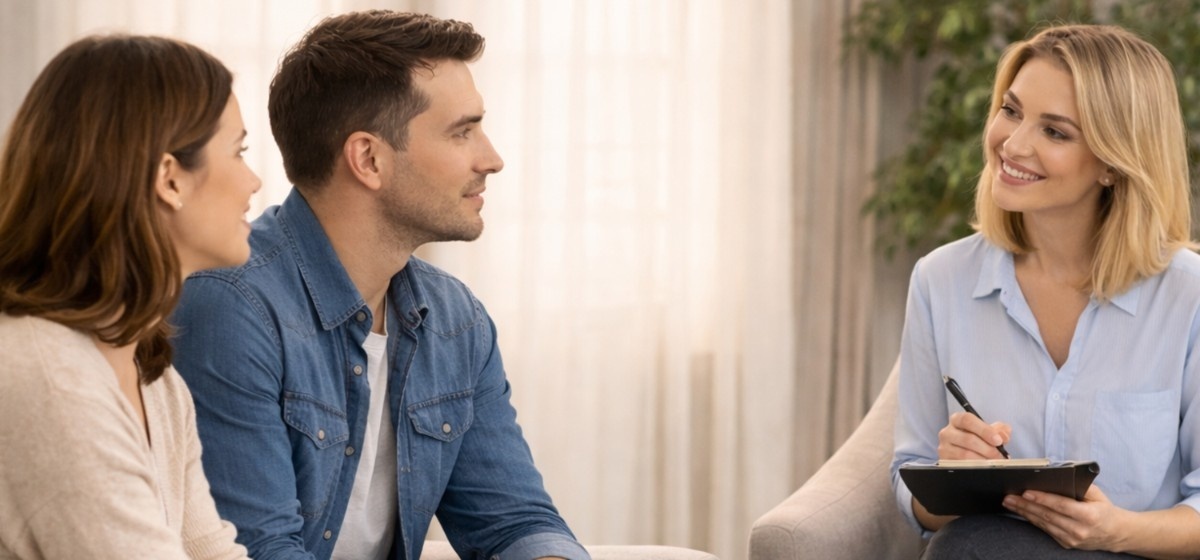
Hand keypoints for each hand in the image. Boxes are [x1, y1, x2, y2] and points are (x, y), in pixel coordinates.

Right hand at [937, 412, 1010, 459]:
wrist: (968, 452)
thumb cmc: (978, 439)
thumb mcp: (989, 431)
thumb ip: (1000, 430)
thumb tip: (1003, 436)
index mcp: (957, 420)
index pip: (967, 420)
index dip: (984, 430)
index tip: (998, 440)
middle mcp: (947, 432)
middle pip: (968, 439)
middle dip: (988, 449)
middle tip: (999, 455)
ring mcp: (944, 448)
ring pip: (965, 454)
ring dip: (983, 459)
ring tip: (993, 462)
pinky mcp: (945, 461)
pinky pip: (962, 465)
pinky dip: (976, 467)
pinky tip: (984, 466)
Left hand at [1002, 485, 1127, 550]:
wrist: (1115, 533)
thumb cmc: (1104, 509)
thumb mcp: (1097, 494)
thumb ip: (1078, 486)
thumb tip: (1055, 479)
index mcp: (1089, 516)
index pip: (1060, 506)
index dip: (1042, 499)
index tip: (1026, 492)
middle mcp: (1080, 530)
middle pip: (1047, 515)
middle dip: (1025, 505)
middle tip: (1009, 497)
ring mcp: (1072, 540)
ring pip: (1043, 524)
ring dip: (1024, 513)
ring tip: (1010, 503)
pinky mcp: (1066, 544)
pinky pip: (1046, 530)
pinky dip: (1033, 520)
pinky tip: (1022, 512)